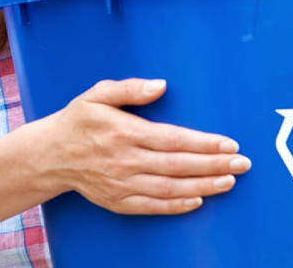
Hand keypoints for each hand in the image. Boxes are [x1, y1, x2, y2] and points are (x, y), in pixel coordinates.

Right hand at [42, 78, 249, 214]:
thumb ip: (130, 88)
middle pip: (179, 165)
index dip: (204, 143)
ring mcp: (123, 184)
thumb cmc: (78, 121)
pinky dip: (177, 206)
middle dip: (214, 165)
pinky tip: (198, 200)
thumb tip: (160, 85)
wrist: (50, 155)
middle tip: (242, 164)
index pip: (174, 139)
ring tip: (229, 181)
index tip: (228, 143)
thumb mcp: (98, 94)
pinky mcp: (119, 201)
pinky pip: (153, 207)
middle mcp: (126, 161)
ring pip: (170, 189)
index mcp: (125, 132)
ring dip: (203, 186)